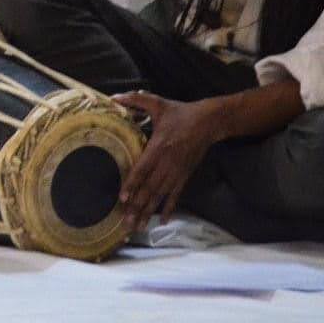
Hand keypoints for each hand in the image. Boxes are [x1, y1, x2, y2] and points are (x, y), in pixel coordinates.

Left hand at [113, 91, 221, 231]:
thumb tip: (114, 96)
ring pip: (160, 195)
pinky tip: (162, 221)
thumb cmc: (180, 113)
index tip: (122, 198)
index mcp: (158, 147)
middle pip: (149, 188)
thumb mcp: (158, 103)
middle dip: (137, 206)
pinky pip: (175, 195)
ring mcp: (177, 172)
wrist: (209, 122)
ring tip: (137, 227)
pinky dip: (168, 208)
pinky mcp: (185, 176)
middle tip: (125, 223)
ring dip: (148, 211)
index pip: (142, 169)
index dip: (132, 184)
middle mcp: (167, 163)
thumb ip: (136, 100)